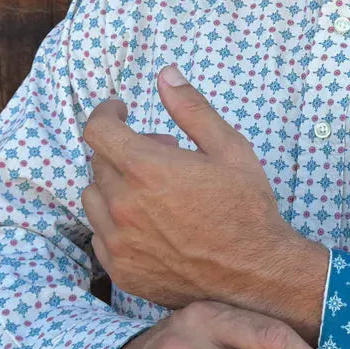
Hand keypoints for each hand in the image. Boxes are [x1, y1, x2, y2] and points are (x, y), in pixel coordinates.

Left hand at [81, 64, 328, 338]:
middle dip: (124, 149)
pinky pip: (100, 235)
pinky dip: (115, 221)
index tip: (121, 110)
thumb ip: (191, 109)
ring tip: (153, 191)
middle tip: (162, 155)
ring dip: (114, 185)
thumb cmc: (246, 208)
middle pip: (99, 162)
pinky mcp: (121, 270)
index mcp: (146, 169)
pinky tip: (149, 223)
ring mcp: (119, 242)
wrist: (255, 273)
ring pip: (93, 198)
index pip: (98, 129)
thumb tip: (165, 74)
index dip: (106, 112)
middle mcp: (123, 205)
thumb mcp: (229, 148)